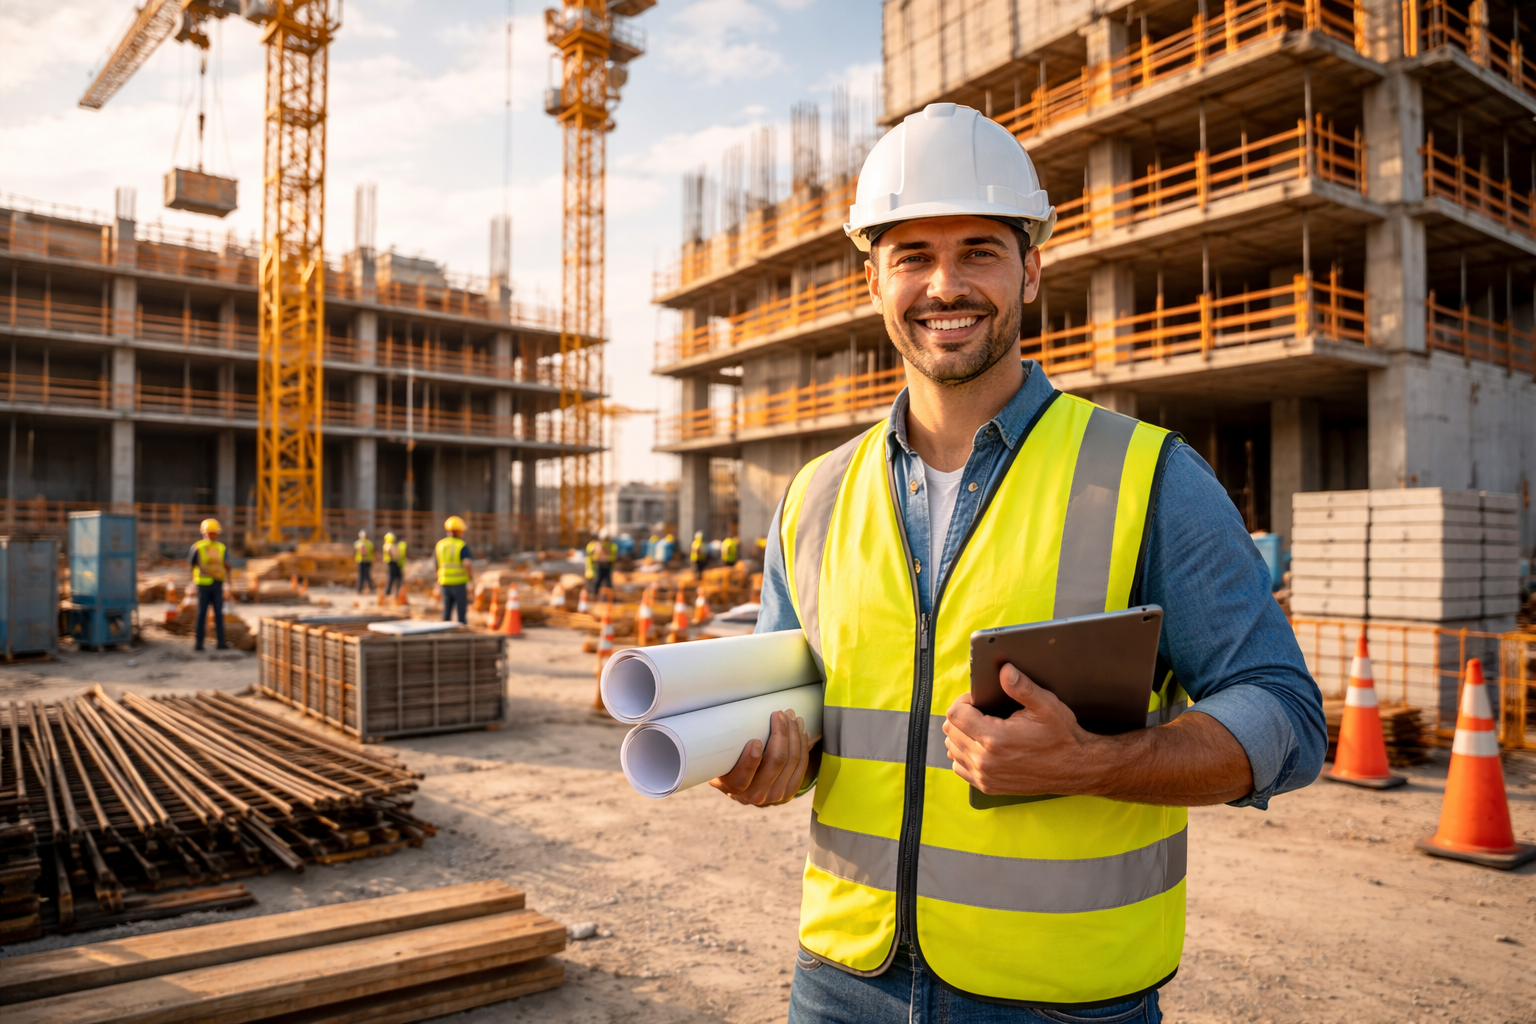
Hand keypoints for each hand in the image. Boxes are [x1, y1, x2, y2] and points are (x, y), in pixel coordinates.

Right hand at [710, 709, 811, 805]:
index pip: (742, 778)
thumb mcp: (716, 759)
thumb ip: (718, 746)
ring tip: (792, 717)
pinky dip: (803, 747)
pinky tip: (801, 733)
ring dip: (795, 735)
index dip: (751, 760)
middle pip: (776, 762)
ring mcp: (775, 796)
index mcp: (733, 787)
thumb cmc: (726, 764)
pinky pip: (801, 767)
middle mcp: (755, 796)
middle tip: (779, 713)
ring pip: (793, 761)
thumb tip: (720, 719)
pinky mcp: (789, 793)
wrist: (742, 789)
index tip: (755, 740)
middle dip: (782, 732)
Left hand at [943, 664, 1100, 795]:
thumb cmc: (1062, 737)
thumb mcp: (1046, 705)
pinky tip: (980, 746)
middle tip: (980, 711)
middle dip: (962, 716)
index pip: (955, 715)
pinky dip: (964, 754)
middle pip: (950, 731)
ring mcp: (985, 776)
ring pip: (951, 749)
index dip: (963, 701)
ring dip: (961, 735)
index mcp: (995, 739)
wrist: (1075, 769)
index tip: (976, 700)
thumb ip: (1022, 687)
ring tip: (981, 727)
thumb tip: (1005, 670)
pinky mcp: (988, 786)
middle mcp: (986, 760)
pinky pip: (959, 767)